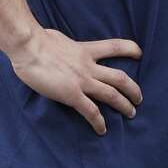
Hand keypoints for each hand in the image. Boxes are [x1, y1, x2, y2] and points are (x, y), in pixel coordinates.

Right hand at [10, 28, 142, 134]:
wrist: (29, 47)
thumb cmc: (38, 40)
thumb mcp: (60, 38)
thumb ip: (67, 47)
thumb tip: (62, 48)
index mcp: (86, 50)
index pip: (115, 46)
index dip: (130, 49)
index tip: (139, 53)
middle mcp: (89, 66)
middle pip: (120, 78)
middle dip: (133, 89)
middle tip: (139, 99)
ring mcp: (82, 81)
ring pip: (111, 94)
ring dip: (124, 105)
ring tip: (131, 114)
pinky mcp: (71, 94)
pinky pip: (90, 111)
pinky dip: (98, 121)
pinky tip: (102, 129)